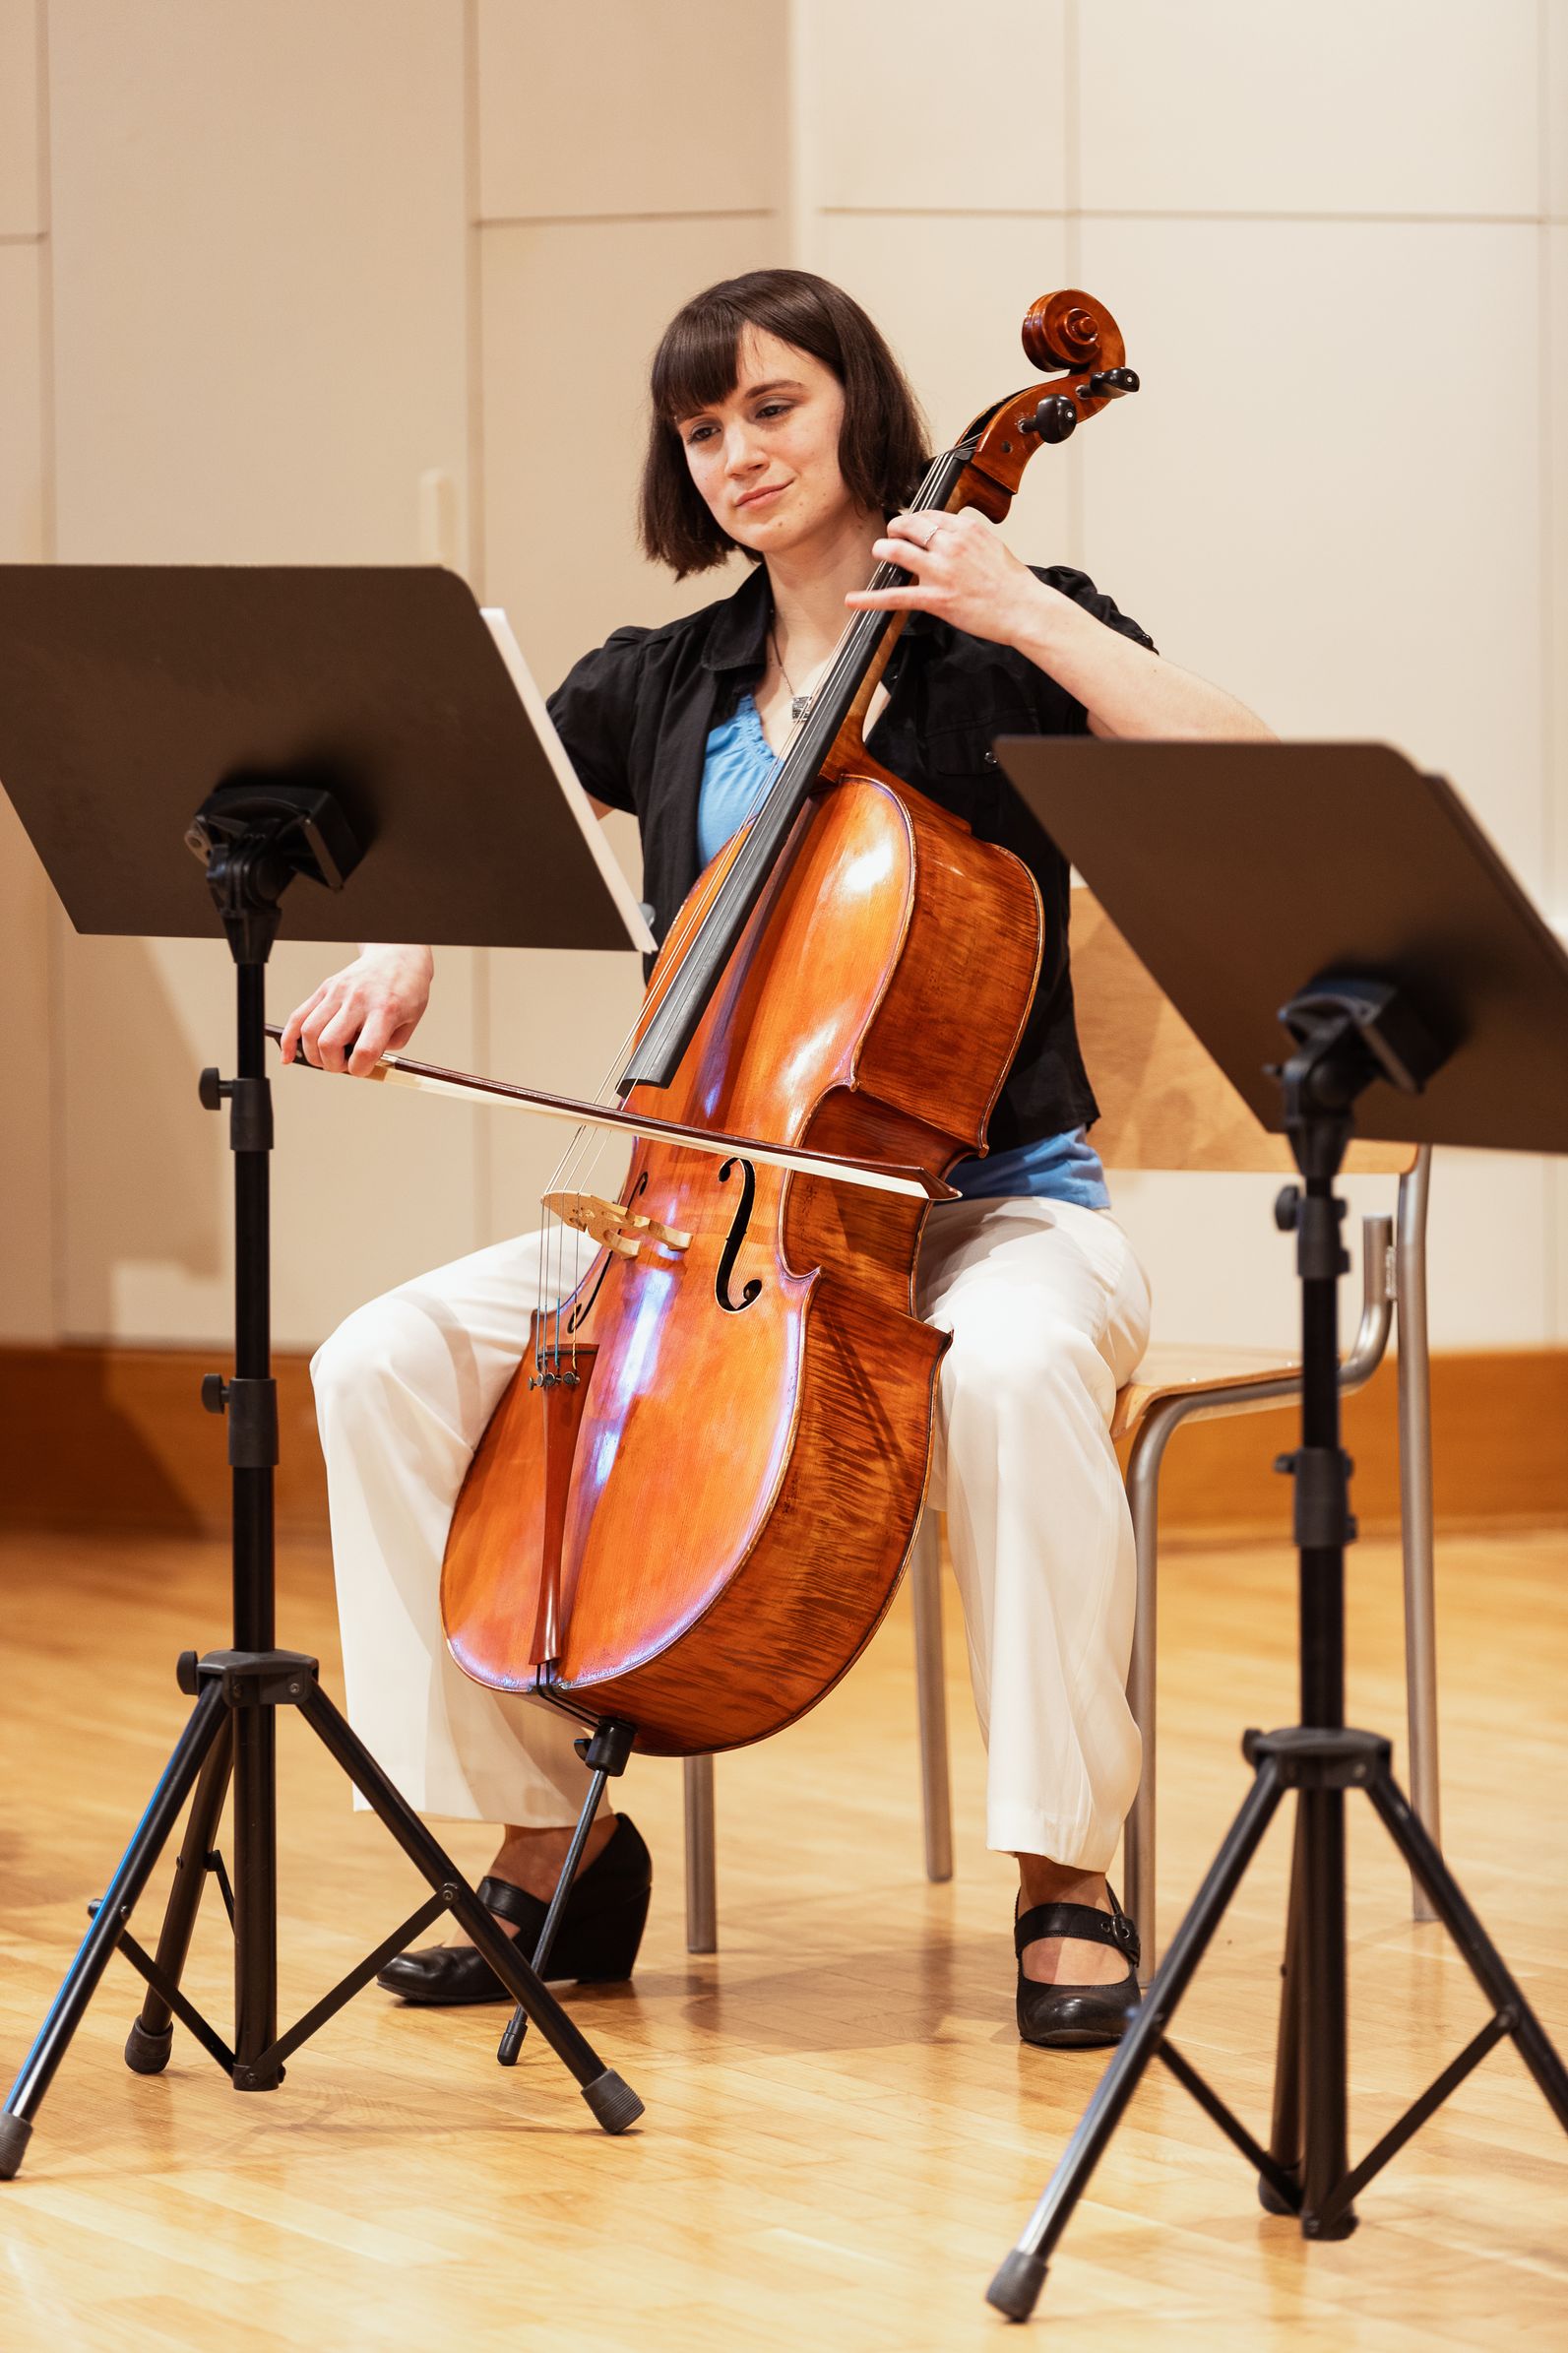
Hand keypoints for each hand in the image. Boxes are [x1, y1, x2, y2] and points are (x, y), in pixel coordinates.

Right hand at [278, 943, 433, 1075]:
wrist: (397, 955)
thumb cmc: (406, 989)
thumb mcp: (410, 1022)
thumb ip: (388, 1046)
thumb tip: (360, 1064)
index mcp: (385, 1010)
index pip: (365, 1050)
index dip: (360, 1070)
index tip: (362, 1069)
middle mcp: (357, 1000)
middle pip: (329, 1043)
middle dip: (333, 1065)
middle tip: (343, 1064)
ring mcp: (337, 992)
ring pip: (309, 1032)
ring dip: (314, 1055)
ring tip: (327, 1058)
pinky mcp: (324, 988)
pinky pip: (298, 1016)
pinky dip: (289, 1039)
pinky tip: (288, 1055)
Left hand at [845, 508, 1055, 648]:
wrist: (1024, 609)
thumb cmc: (1013, 584)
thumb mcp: (993, 547)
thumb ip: (969, 540)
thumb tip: (952, 538)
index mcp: (966, 530)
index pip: (929, 515)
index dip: (915, 521)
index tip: (909, 527)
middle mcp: (951, 545)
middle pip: (910, 526)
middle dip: (896, 530)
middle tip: (891, 537)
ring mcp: (942, 571)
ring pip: (898, 552)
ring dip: (884, 550)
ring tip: (879, 553)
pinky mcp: (936, 598)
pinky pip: (896, 597)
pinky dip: (870, 599)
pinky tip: (853, 600)